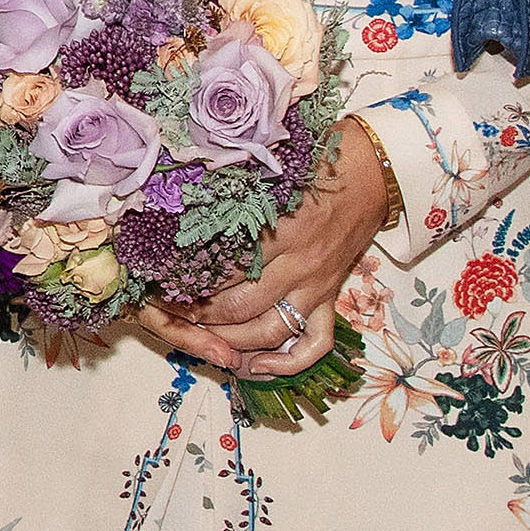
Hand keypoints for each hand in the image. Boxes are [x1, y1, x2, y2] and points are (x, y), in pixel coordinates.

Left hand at [132, 134, 394, 379]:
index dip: (184, 281)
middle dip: (197, 315)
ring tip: (198, 335)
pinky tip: (257, 367)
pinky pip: (315, 343)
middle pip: (238, 307)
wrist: (372, 171)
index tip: (157, 280)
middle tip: (167, 310)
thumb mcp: (264, 174)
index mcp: (278, 229)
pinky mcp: (331, 297)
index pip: (221, 269)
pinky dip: (287, 362)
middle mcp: (298, 263)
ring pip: (269, 331)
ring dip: (230, 340)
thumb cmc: (313, 163)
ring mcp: (317, 285)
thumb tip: (178, 207)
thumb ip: (230, 196)